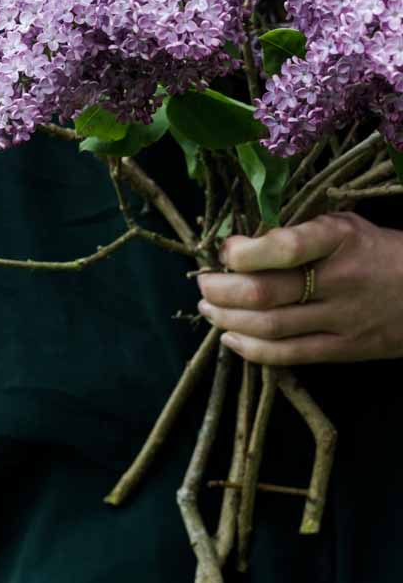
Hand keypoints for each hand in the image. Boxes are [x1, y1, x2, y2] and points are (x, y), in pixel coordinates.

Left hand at [196, 212, 402, 365]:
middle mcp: (342, 279)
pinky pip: (290, 355)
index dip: (245, 252)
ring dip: (228, 319)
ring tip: (208, 309)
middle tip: (202, 284)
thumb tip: (242, 246)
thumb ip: (301, 233)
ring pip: (271, 326)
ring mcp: (344, 319)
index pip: (285, 247)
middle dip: (221, 290)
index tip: (226, 251)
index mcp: (341, 239)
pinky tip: (230, 339)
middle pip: (266, 292)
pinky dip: (252, 350)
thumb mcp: (348, 226)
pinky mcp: (347, 350)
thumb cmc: (381, 252)